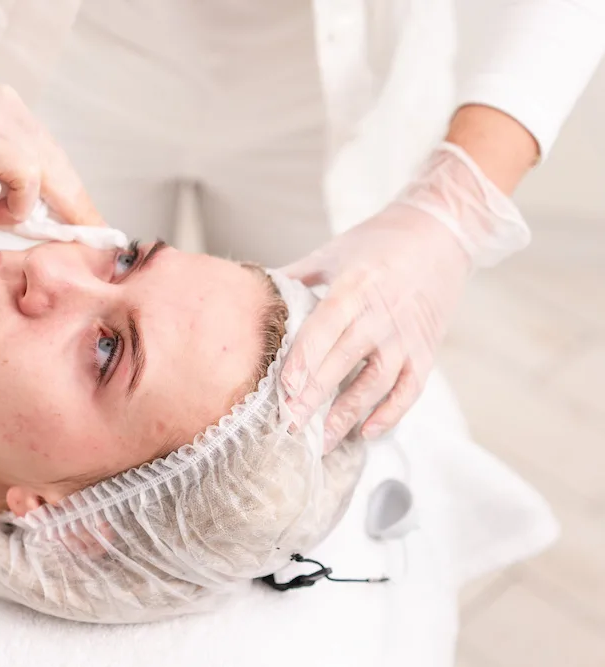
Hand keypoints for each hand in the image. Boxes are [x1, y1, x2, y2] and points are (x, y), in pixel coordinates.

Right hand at [0, 20, 102, 226]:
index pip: (57, 158)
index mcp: (9, 109)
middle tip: (74, 241)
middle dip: (70, 214)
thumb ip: (1, 161)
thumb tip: (33, 210)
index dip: (78, 197)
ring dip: (8, 210)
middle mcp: (1, 116)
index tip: (95, 226)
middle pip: (56, 173)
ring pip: (28, 185)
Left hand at [281, 143, 530, 452]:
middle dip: (316, 396)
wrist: (440, 232)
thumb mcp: (332, 253)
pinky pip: (410, 390)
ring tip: (322, 440)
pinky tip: (366, 433)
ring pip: (377, 383)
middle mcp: (382, 314)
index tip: (285, 388)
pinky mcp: (426, 350)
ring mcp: (406, 335)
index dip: (306, 359)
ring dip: (348, 414)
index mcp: (355, 286)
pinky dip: (391, 414)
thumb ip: (294, 278)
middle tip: (289, 425)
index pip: (326, 327)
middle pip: (345, 361)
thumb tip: (254, 297)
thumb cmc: (377, 242)